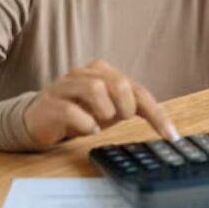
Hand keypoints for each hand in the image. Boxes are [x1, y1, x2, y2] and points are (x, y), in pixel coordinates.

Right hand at [22, 59, 179, 146]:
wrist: (38, 121)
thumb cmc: (79, 113)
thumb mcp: (110, 111)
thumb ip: (132, 108)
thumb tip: (163, 122)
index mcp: (104, 72)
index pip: (138, 90)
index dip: (157, 114)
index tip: (170, 136)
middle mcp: (85, 73)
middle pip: (119, 83)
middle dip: (126, 107)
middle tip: (120, 119)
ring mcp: (66, 85)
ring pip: (95, 88)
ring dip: (105, 111)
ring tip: (101, 123)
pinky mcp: (50, 103)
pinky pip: (70, 110)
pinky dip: (85, 123)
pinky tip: (89, 130)